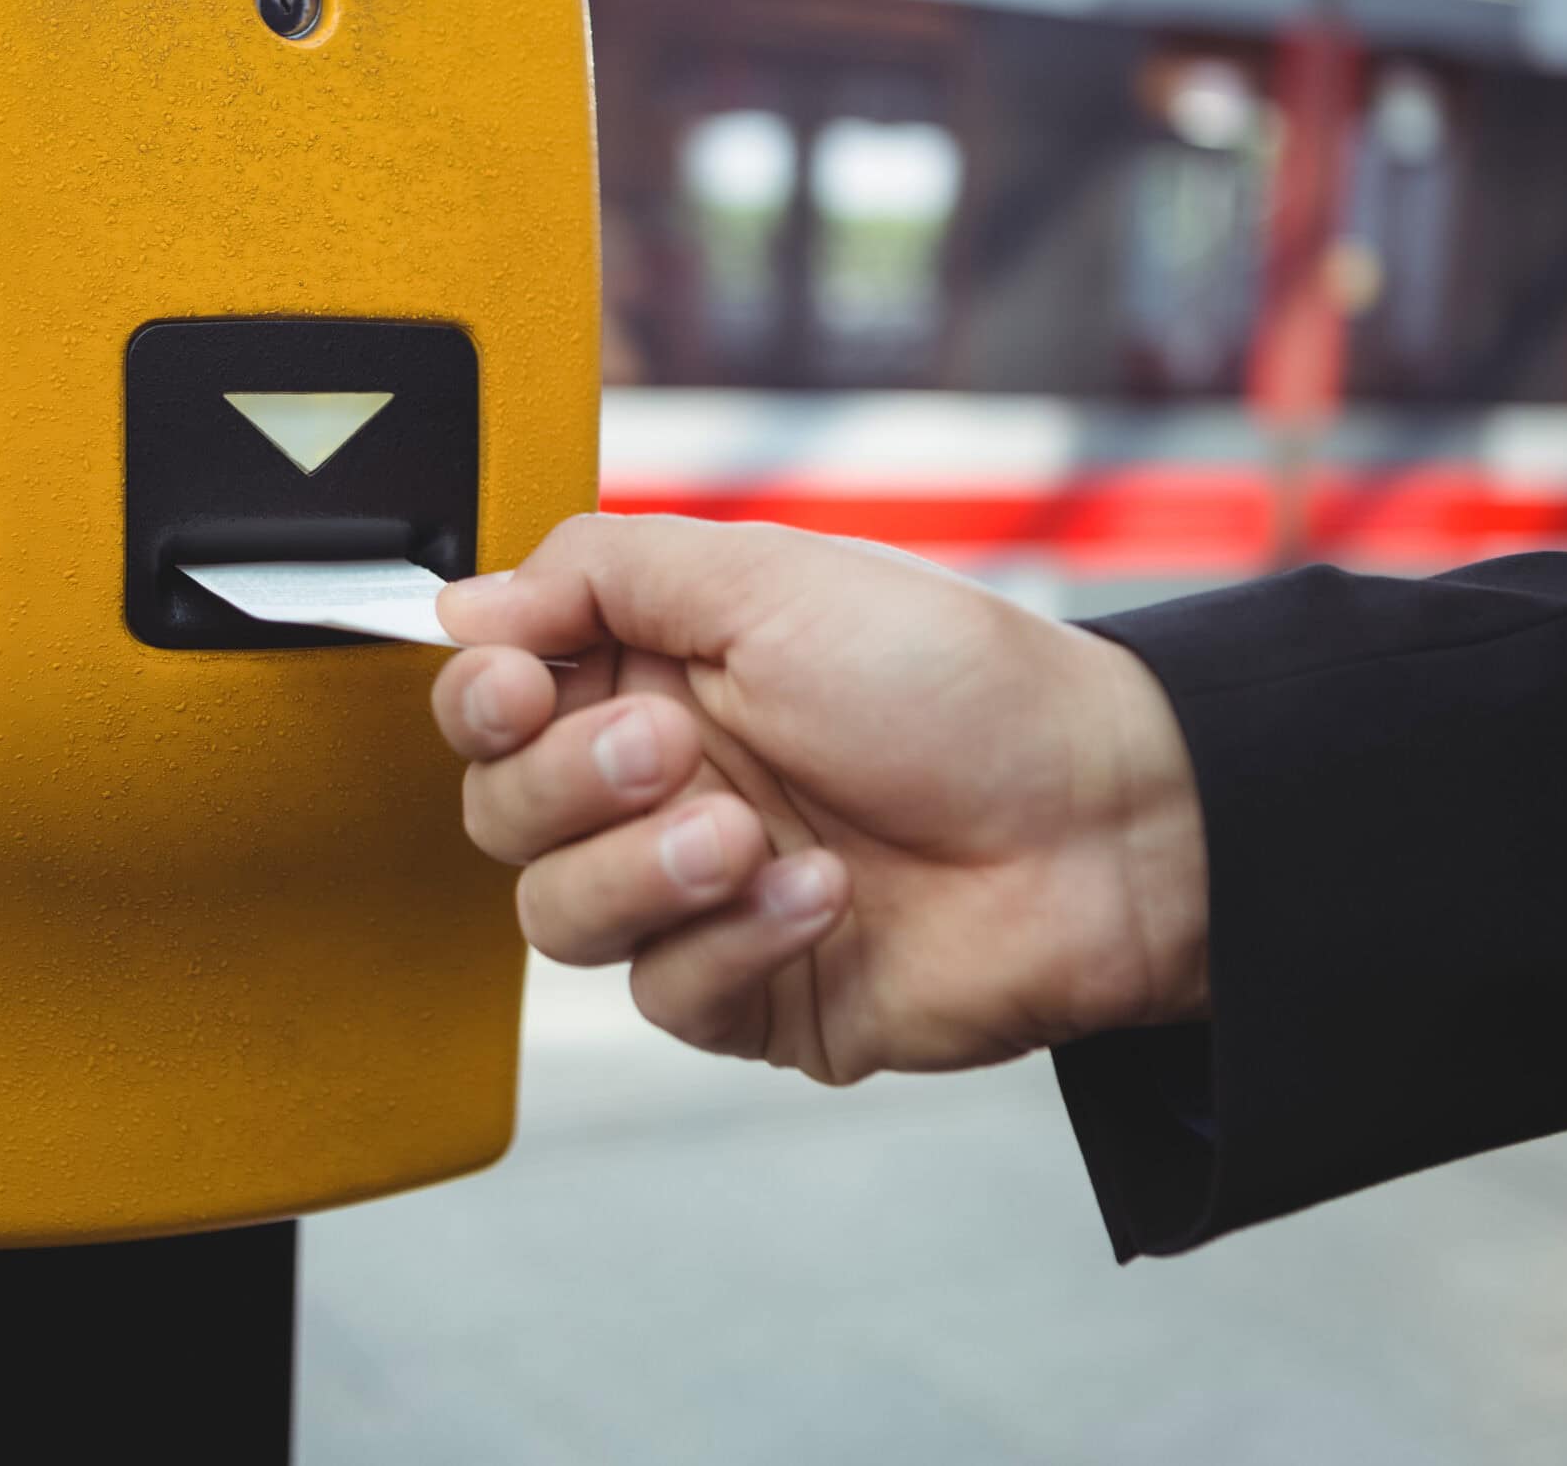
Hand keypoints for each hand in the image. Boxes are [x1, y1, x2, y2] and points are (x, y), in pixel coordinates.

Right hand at [431, 516, 1209, 1083]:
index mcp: (654, 672)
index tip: (521, 685)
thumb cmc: (960, 684)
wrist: (1101, 823)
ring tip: (749, 834)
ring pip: (558, 919)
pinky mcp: (747, 992)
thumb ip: (603, 572)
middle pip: (502, 813)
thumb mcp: (771, 578)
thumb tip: (465, 606)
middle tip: (675, 745)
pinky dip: (735, 940)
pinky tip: (824, 896)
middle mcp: (662, 785)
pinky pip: (665, 993)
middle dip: (572, 782)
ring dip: (642, 871)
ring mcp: (698, 896)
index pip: (495, 702)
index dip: (484, 699)